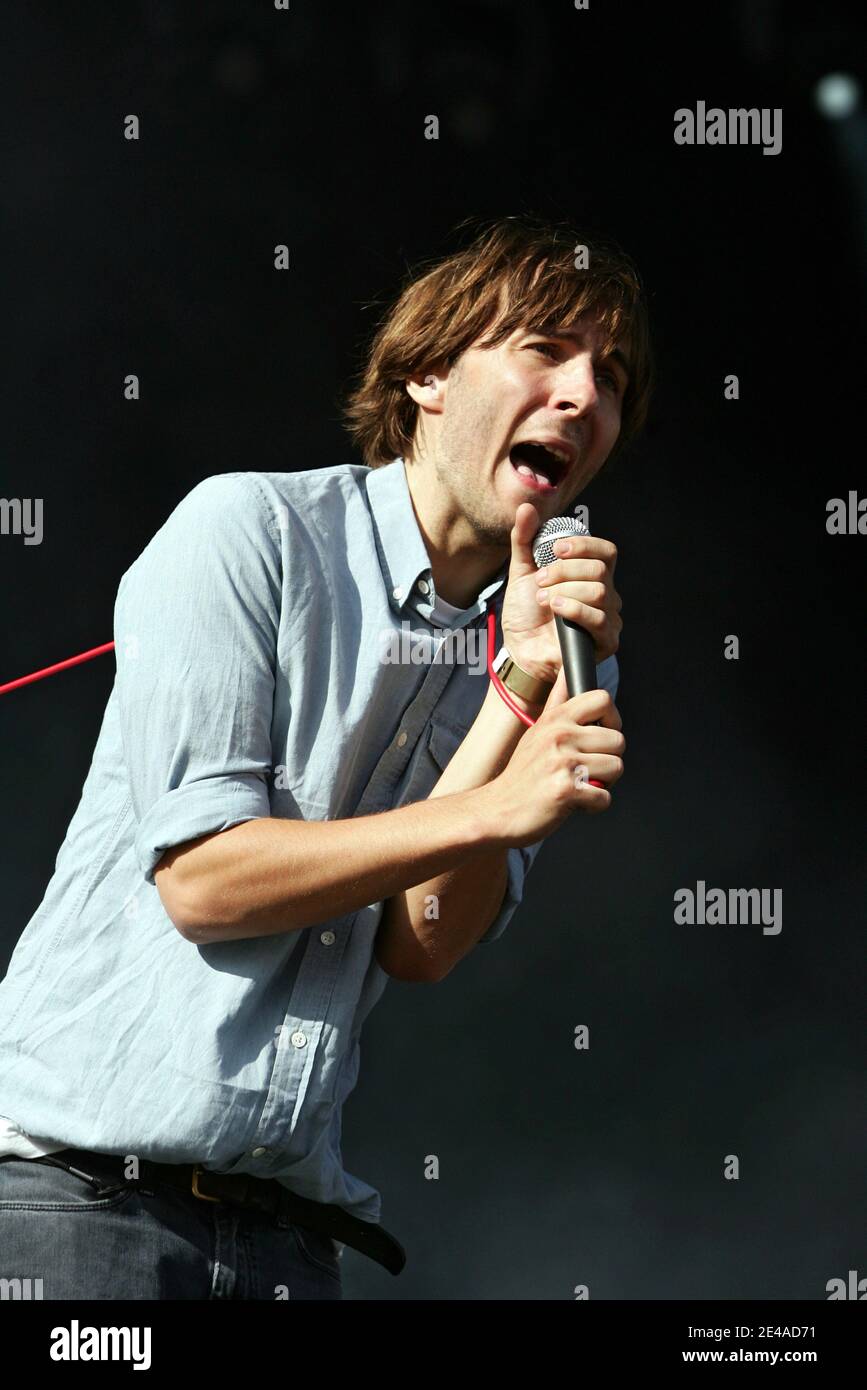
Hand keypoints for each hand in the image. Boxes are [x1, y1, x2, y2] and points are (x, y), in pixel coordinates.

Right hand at [478, 665, 624, 846]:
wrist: (497, 810)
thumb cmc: (521, 776)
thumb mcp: (536, 732)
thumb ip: (556, 703)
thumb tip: (566, 673)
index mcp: (555, 720)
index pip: (602, 699)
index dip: (612, 719)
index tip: (602, 736)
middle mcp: (559, 737)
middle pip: (618, 740)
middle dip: (609, 760)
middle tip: (587, 770)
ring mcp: (562, 764)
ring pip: (616, 768)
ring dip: (603, 784)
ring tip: (579, 785)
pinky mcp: (566, 791)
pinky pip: (605, 797)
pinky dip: (594, 805)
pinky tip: (574, 801)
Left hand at [499, 502, 621, 682]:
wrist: (520, 651)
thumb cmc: (526, 614)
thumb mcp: (521, 572)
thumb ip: (525, 540)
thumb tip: (526, 507)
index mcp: (590, 575)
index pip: (605, 551)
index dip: (584, 545)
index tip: (555, 550)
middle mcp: (605, 595)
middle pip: (600, 569)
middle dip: (564, 571)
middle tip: (540, 581)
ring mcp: (608, 618)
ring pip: (599, 591)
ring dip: (565, 591)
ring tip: (544, 600)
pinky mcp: (605, 641)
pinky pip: (599, 618)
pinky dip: (573, 609)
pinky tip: (555, 609)